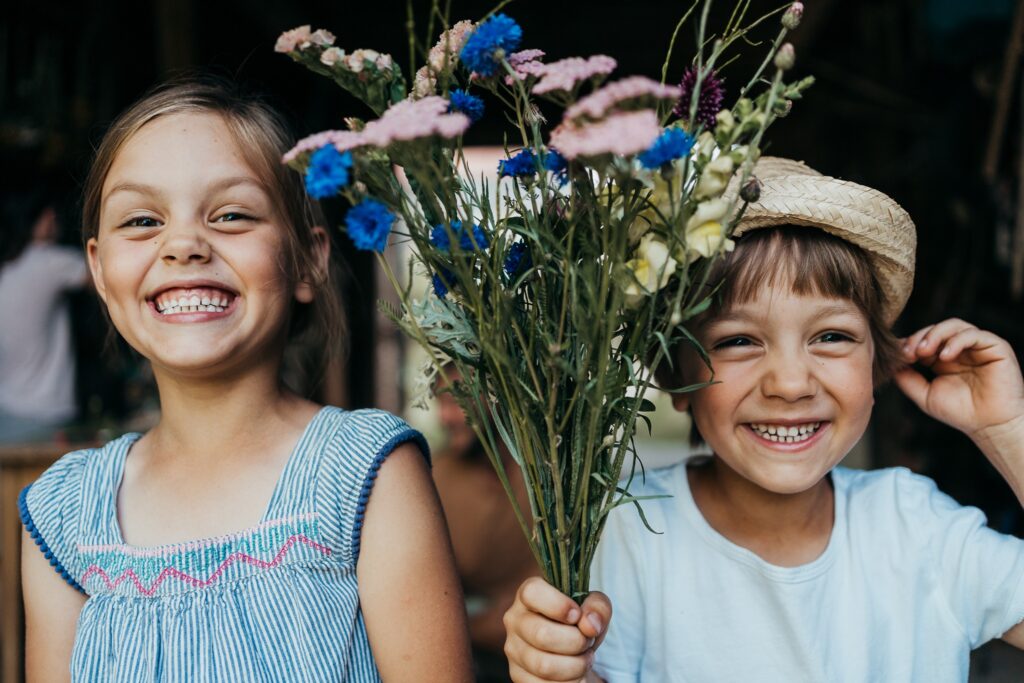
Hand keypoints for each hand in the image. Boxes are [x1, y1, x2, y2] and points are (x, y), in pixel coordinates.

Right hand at [503, 576, 612, 682]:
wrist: (571, 649)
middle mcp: (515, 620)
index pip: (532, 593)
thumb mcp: (593, 607)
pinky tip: (574, 674)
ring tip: (584, 658)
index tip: (577, 615)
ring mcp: (513, 650)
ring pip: (545, 665)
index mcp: (528, 595)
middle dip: (576, 641)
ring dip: (576, 665)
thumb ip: (597, 607)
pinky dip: (569, 682)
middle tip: (587, 641)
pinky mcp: (517, 675)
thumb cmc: (578, 622)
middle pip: (542, 634)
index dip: (559, 605)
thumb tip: (590, 625)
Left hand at [896, 319, 1023, 442]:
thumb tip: (890, 364)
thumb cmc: (959, 412)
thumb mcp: (924, 395)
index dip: (909, 343)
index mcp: (943, 357)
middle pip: (936, 329)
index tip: (897, 355)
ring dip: (935, 335)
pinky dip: (956, 341)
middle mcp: (960, 349)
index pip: (924, 339)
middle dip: (919, 338)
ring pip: (954, 326)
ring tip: (924, 351)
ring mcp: (978, 346)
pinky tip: (945, 357)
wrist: (989, 426)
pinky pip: (974, 334)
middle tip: (909, 353)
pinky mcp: (996, 347)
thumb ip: (907, 379)